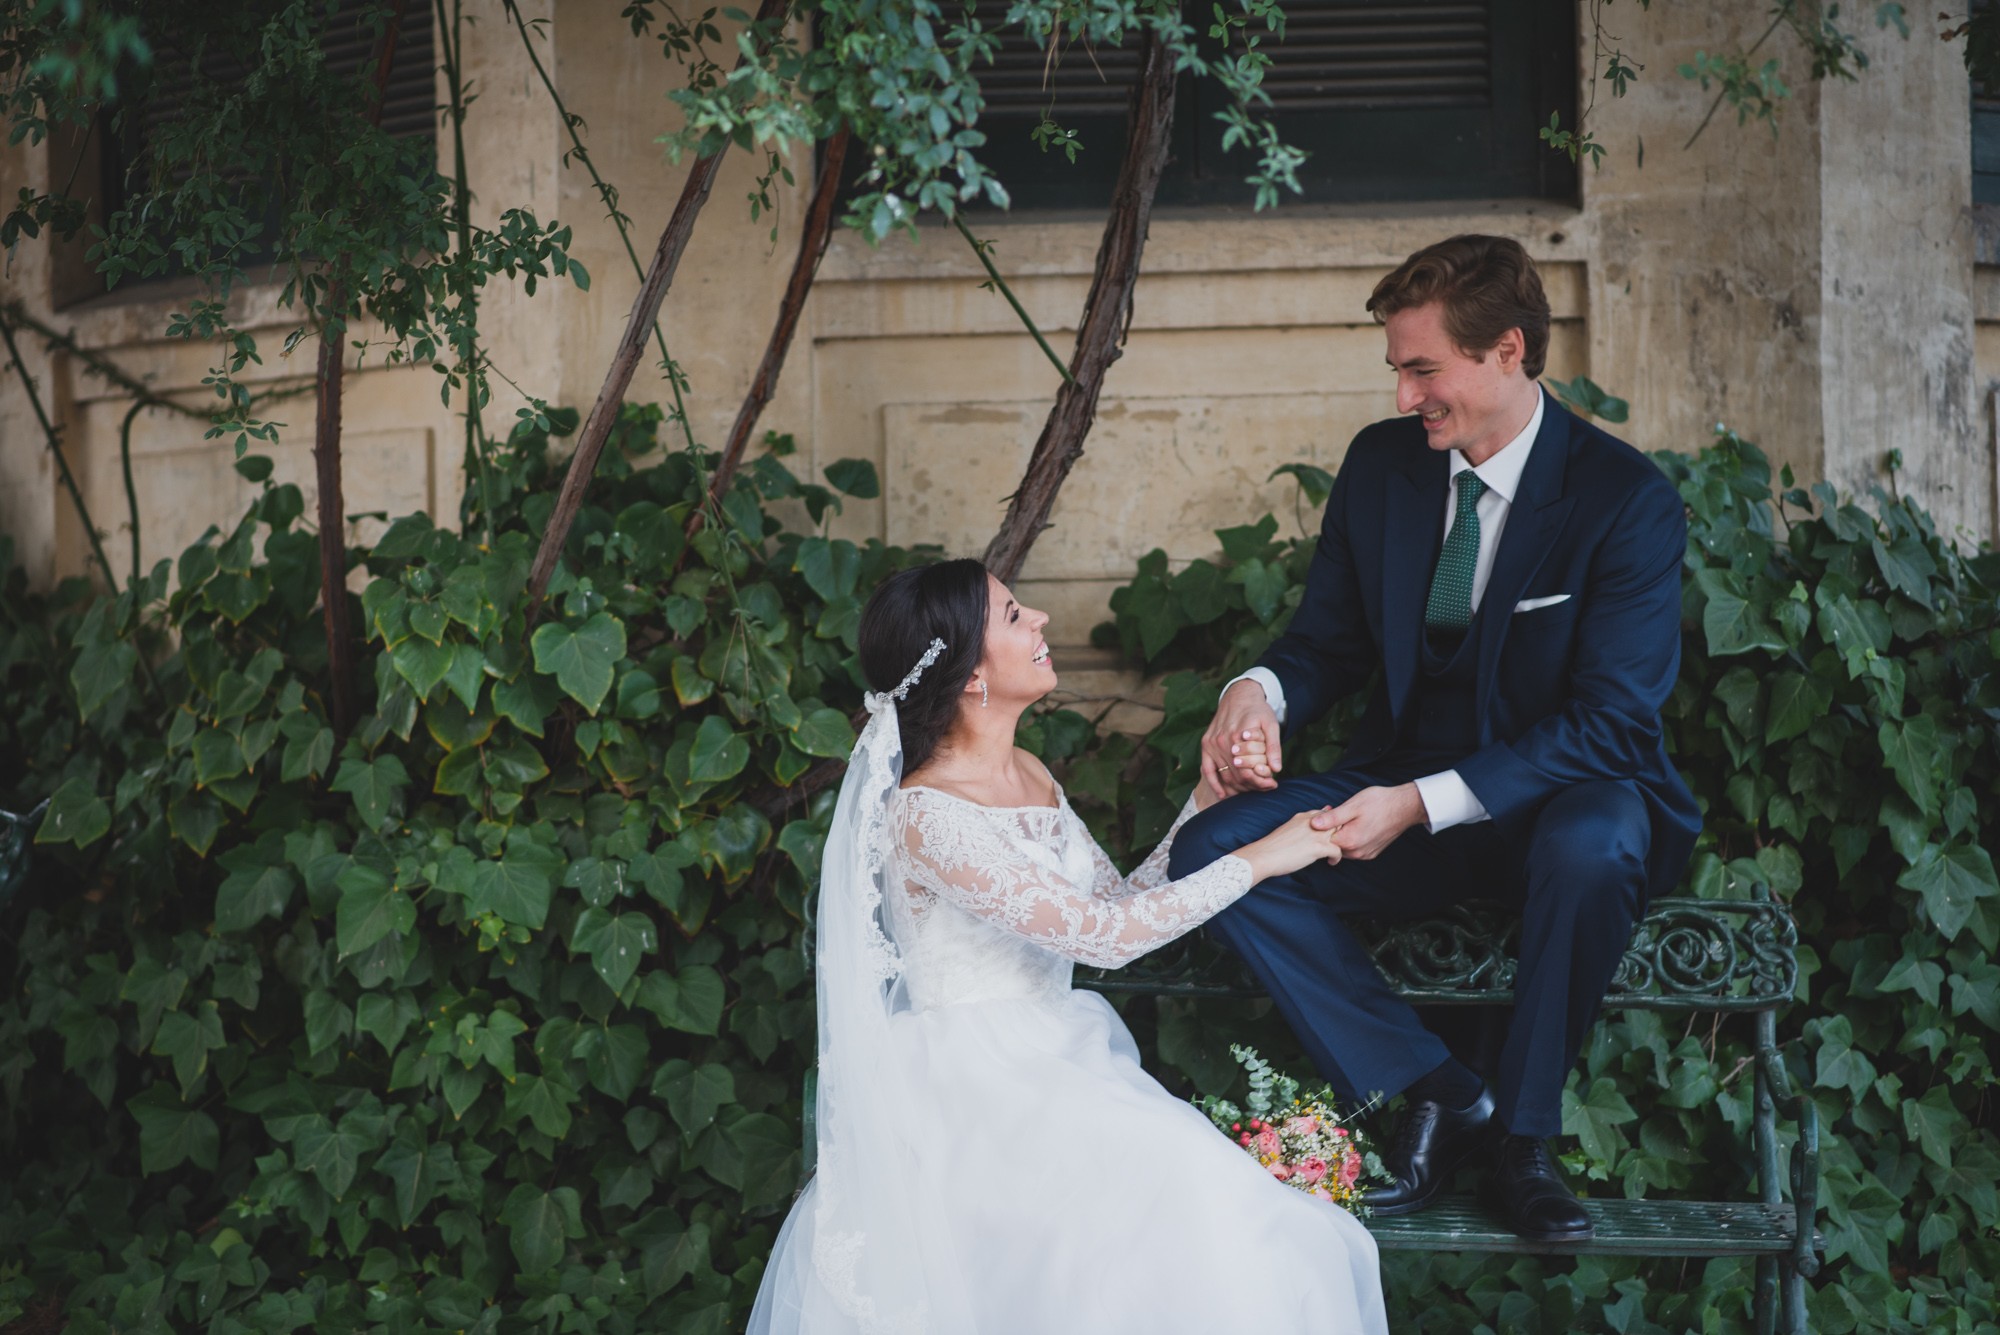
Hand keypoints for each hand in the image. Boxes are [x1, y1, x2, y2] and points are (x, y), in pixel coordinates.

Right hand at [1200, 680, 1281, 799]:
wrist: (1239, 695)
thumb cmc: (1257, 710)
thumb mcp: (1271, 725)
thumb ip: (1274, 747)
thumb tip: (1276, 769)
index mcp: (1238, 737)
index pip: (1248, 771)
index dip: (1261, 782)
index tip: (1272, 785)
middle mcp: (1222, 741)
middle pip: (1236, 775)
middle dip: (1251, 786)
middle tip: (1264, 788)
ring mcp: (1212, 744)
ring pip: (1224, 775)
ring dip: (1236, 787)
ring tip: (1250, 790)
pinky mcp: (1206, 744)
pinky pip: (1206, 769)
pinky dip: (1214, 783)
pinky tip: (1223, 794)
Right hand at [1239, 807, 1344, 881]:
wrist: (1263, 855)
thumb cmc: (1271, 848)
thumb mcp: (1286, 831)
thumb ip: (1298, 830)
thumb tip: (1302, 836)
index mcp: (1301, 817)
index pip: (1324, 814)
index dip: (1330, 823)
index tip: (1331, 832)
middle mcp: (1311, 822)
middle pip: (1335, 821)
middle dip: (1340, 832)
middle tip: (1339, 844)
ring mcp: (1316, 834)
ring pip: (1340, 833)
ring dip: (1341, 843)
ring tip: (1337, 852)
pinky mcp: (1318, 847)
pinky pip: (1338, 850)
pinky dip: (1337, 858)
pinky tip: (1331, 862)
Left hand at [1311, 784, 1428, 860]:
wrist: (1405, 807)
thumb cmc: (1379, 803)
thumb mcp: (1353, 806)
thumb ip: (1332, 817)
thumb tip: (1313, 824)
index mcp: (1349, 841)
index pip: (1323, 840)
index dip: (1321, 826)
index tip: (1327, 812)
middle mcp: (1356, 852)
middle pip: (1332, 846)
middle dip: (1330, 831)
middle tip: (1336, 812)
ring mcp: (1365, 854)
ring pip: (1343, 848)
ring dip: (1341, 835)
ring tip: (1348, 818)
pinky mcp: (1371, 852)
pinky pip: (1354, 849)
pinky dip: (1352, 839)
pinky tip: (1357, 825)